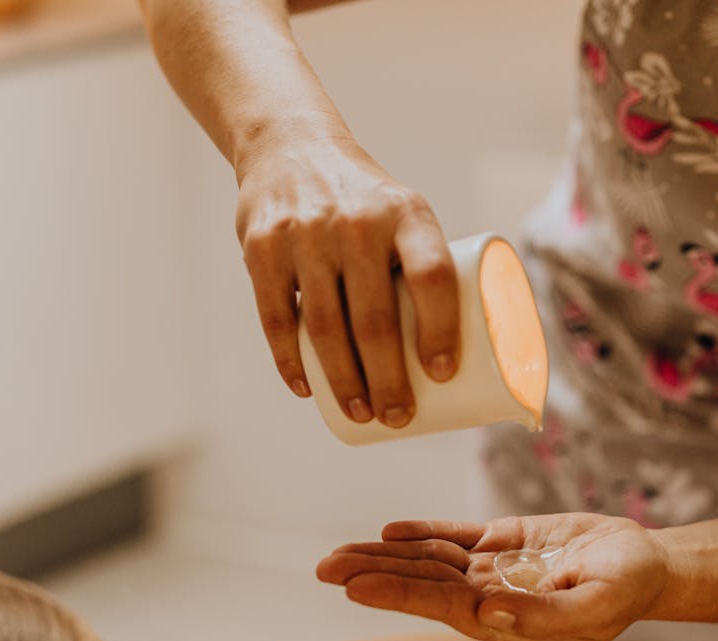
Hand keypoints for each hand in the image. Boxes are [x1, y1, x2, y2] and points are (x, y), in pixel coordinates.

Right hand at [235, 137, 459, 427]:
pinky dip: (290, 361)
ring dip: (344, 381)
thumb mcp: (401, 213)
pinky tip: (306, 389)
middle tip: (398, 415)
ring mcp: (306, 234)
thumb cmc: (364, 204)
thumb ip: (420, 268)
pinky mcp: (264, 247)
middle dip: (388, 380)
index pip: (432, 276)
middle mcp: (357, 222)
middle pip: (375, 318)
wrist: (290, 147)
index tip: (444, 373)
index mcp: (406, 214)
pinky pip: (276, 318)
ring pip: (327, 327)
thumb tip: (453, 357)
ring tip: (362, 413)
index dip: (441, 329)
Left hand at [316, 513, 670, 640]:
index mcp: (505, 621)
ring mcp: (493, 570)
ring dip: (384, 555)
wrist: (648, 564)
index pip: (439, 604)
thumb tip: (484, 617)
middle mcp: (489, 598)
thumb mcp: (595, 606)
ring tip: (338, 553)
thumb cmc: (627, 589)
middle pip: (421, 583)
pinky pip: (455, 536)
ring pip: (429, 560)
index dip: (396, 592)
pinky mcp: (503, 543)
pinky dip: (422, 532)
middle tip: (323, 567)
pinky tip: (390, 531)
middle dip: (372, 574)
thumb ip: (542, 618)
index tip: (352, 584)